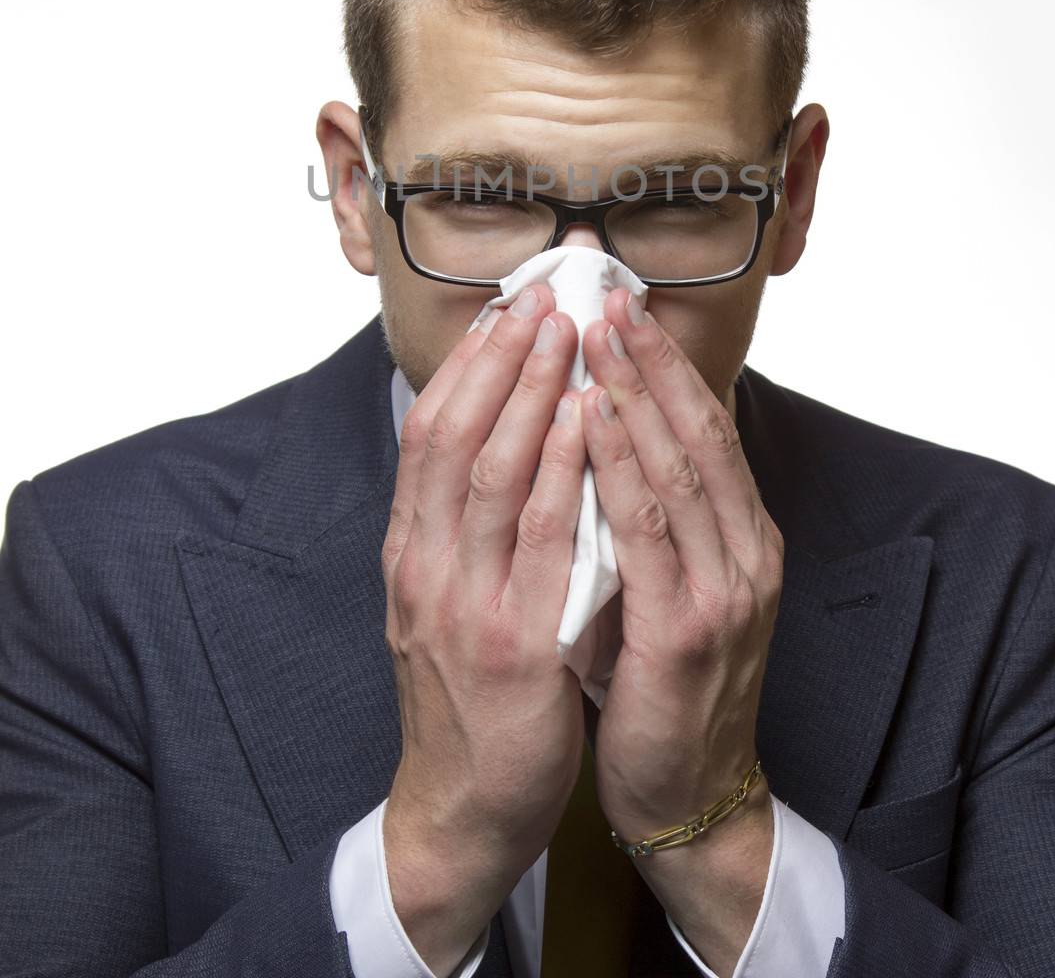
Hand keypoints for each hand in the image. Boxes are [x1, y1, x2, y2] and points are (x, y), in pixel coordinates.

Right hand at [380, 285, 587, 971]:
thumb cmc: (470, 694)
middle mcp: (424, 566)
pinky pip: (542, 540)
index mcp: (409, 551)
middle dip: (500, 361)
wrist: (464, 806)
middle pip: (453, 436)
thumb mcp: (446, 600)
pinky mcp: (512, 644)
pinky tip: (592, 423)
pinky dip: (564, 471)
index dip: (466, 367)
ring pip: (493, 473)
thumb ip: (463, 529)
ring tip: (569, 336)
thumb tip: (498, 444)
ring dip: (533, 395)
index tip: (504, 312)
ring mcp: (462, 604)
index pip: (427, 434)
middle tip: (542, 300)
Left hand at [579, 289, 782, 851]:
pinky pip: (646, 532)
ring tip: (593, 336)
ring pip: (677, 468)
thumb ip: (655, 519)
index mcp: (744, 540)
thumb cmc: (662, 682)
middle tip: (606, 298)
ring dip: (632, 395)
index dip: (668, 366)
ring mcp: (723, 593)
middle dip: (651, 360)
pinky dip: (616, 466)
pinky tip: (586, 420)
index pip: (708, 429)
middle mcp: (746, 555)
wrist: (686, 795)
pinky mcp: (686, 633)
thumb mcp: (672, 587)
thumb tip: (611, 432)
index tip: (627, 308)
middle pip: (699, 433)